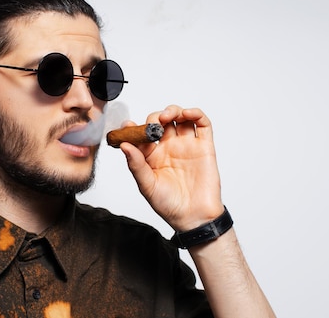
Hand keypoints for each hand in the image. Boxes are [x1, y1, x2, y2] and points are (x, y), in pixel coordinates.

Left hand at [119, 105, 224, 231]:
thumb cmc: (169, 205)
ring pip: (181, 118)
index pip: (142, 134)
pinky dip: (196, 114)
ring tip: (169, 116)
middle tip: (153, 123)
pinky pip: (202, 125)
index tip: (127, 125)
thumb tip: (123, 145)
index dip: (135, 127)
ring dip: (174, 110)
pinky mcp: (204, 147)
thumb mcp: (146, 185)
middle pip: (162, 121)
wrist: (194, 218)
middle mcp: (169, 148)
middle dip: (156, 117)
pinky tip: (187, 114)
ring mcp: (187, 145)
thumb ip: (136, 164)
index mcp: (153, 156)